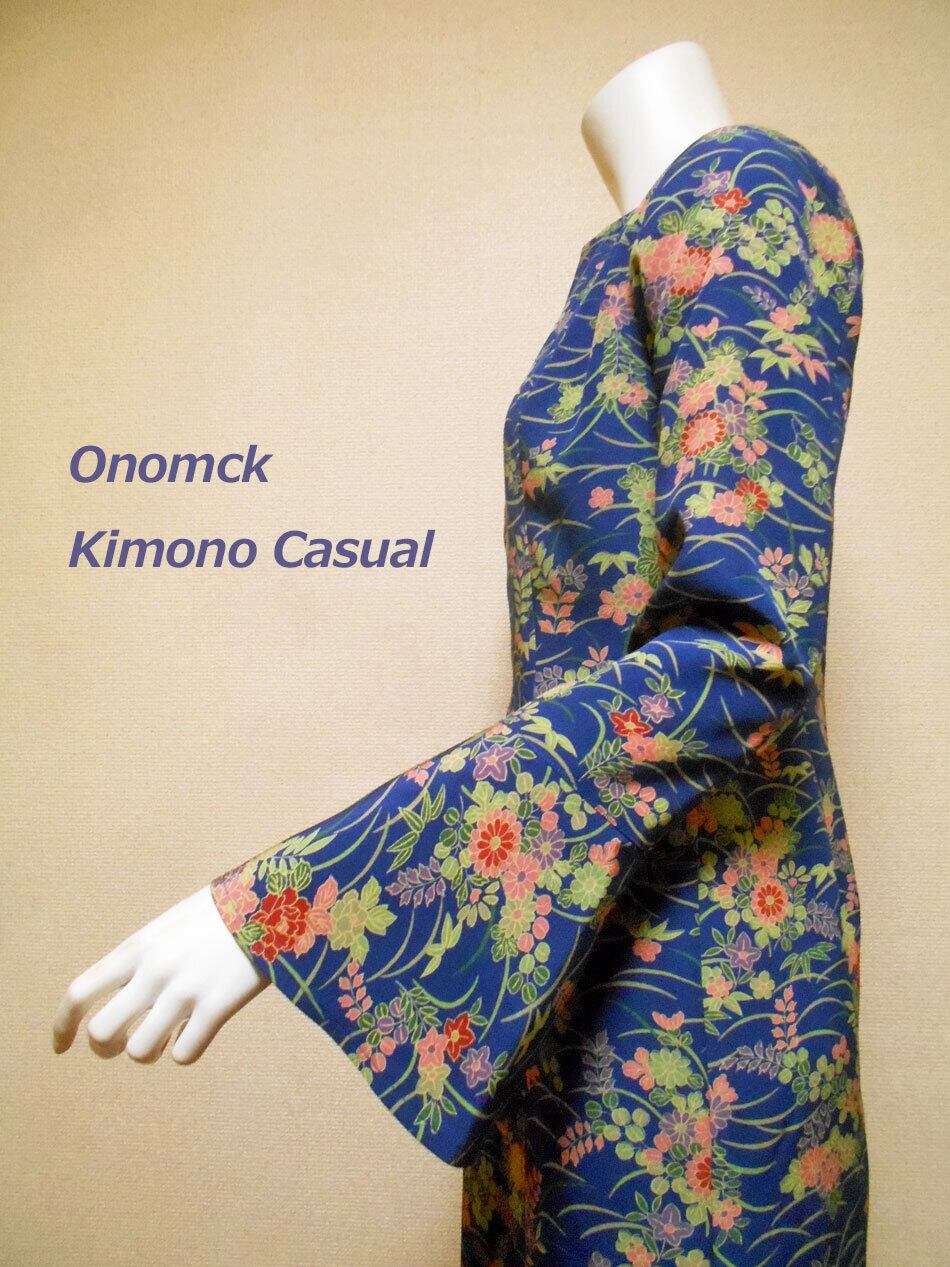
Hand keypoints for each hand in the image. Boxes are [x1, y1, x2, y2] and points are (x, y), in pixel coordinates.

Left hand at [53, 884, 268, 1063]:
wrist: (271, 900)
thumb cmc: (218, 913)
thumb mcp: (167, 926)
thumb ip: (141, 959)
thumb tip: (120, 997)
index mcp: (137, 948)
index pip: (79, 992)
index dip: (62, 1025)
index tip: (61, 1046)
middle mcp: (154, 972)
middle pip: (101, 1033)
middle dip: (105, 1048)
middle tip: (121, 1044)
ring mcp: (185, 991)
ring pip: (139, 1052)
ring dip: (149, 1052)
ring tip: (164, 1038)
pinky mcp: (217, 1007)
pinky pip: (183, 1055)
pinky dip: (184, 1052)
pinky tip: (196, 1034)